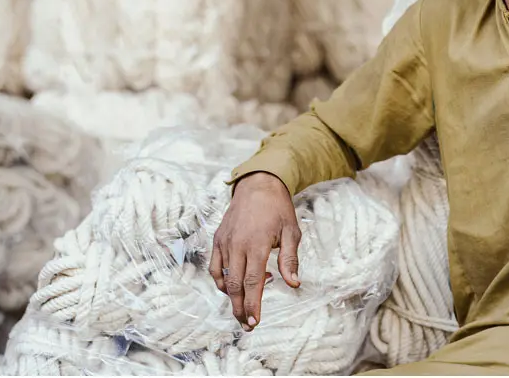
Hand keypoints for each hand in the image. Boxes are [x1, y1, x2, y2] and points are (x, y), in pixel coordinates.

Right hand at [208, 171, 300, 328]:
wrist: (258, 183)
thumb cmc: (278, 208)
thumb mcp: (291, 231)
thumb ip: (290, 260)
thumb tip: (294, 284)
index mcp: (257, 243)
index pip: (252, 282)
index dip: (253, 304)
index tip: (255, 322)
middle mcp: (237, 244)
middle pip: (235, 285)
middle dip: (240, 308)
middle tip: (248, 325)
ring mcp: (225, 241)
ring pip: (223, 278)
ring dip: (231, 298)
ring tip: (242, 309)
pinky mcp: (218, 238)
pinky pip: (214, 266)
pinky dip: (220, 281)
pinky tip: (232, 286)